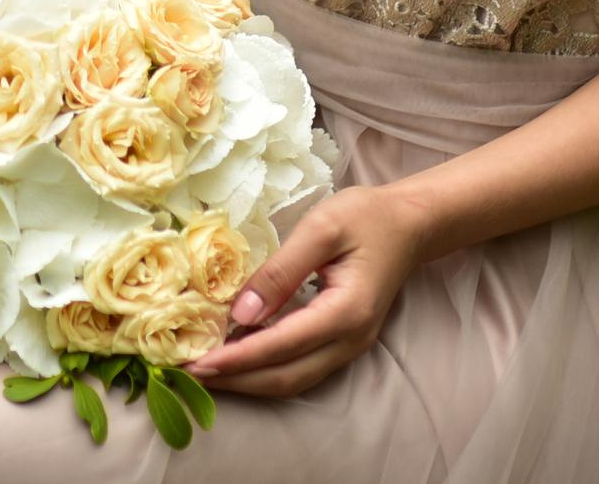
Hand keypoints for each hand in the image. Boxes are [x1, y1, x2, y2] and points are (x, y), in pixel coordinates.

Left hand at [181, 187, 432, 397]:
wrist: (409, 224)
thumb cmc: (365, 217)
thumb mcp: (320, 229)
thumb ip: (281, 271)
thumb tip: (240, 313)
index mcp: (346, 312)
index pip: (282, 346)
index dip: (238, 357)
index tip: (197, 362)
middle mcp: (350, 340)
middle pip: (286, 377)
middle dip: (236, 380)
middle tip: (188, 373)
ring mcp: (350, 347)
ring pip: (294, 380)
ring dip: (249, 381)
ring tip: (207, 372)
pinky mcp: (344, 343)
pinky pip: (302, 368)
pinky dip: (267, 370)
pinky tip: (239, 357)